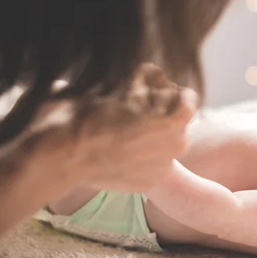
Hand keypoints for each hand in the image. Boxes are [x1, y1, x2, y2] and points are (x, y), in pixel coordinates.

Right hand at [30, 64, 197, 191]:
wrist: (66, 155)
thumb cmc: (92, 115)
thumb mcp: (123, 86)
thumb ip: (149, 78)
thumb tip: (157, 73)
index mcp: (174, 120)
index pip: (190, 100)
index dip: (174, 92)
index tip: (159, 90)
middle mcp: (176, 147)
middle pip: (179, 124)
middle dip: (164, 115)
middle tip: (139, 110)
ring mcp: (163, 169)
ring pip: (168, 146)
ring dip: (154, 137)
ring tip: (128, 131)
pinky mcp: (148, 184)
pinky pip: (153, 166)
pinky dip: (143, 158)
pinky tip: (121, 152)